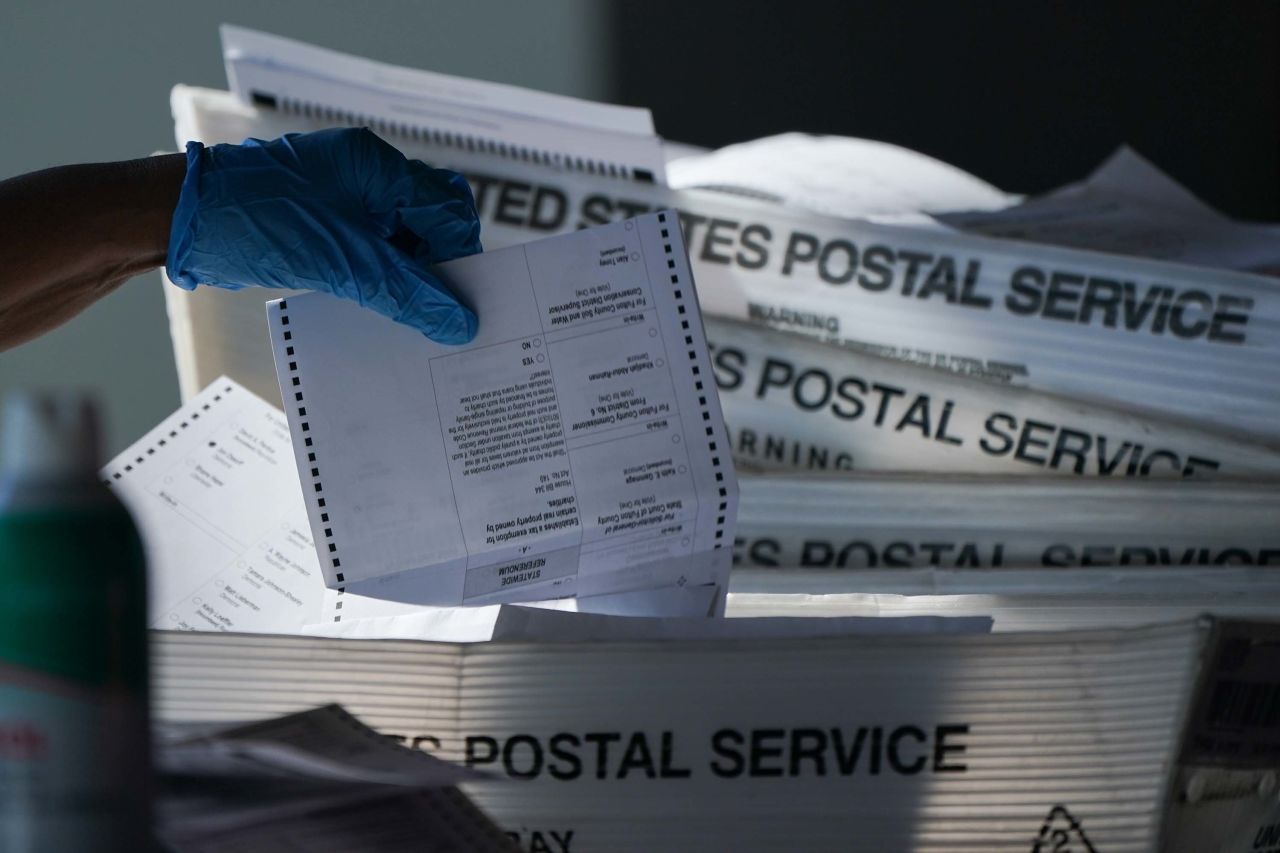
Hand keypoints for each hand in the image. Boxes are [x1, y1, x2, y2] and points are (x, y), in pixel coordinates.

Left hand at [166, 128, 481, 343]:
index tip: (462, 304)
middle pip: (432, 222)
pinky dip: (383, 283)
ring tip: (414, 322)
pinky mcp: (327, 228)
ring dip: (412, 280)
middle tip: (443, 314)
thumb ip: (405, 291)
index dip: (459, 257)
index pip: (446, 208)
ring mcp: (346, 202)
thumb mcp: (341, 261)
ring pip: (405, 242)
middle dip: (441, 268)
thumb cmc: (254, 221)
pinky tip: (383, 313)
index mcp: (377, 166)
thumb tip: (459, 322)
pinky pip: (374, 254)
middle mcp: (367, 178)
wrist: (178, 221)